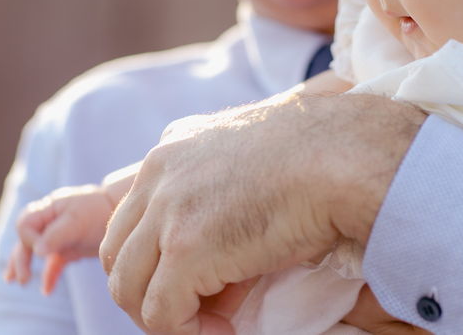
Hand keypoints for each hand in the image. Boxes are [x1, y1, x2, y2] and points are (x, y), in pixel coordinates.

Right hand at [6, 166, 137, 293]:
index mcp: (49, 209)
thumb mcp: (78, 221)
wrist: (123, 216)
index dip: (28, 239)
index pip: (25, 225)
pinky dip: (48, 277)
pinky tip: (46, 290)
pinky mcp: (68, 250)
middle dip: (20, 259)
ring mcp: (58, 237)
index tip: (40, 250)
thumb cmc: (99, 212)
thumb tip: (36, 251)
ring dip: (24, 266)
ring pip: (34, 252)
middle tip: (22, 279)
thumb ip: (56, 234)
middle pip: (24, 240)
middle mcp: (50, 222)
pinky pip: (52, 265)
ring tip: (17, 282)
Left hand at [99, 79, 424, 333]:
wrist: (343, 156)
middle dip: (150, 287)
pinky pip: (160, 315)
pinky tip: (227, 329)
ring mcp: (167, 210)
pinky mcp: (185, 249)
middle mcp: (159, 172)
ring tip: (214, 322)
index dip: (161, 255)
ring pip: (127, 287)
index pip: (136, 212)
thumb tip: (222, 242)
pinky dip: (186, 333)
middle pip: (119, 250)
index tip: (206, 276)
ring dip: (164, 316)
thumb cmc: (322, 156)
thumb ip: (221, 186)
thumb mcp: (254, 158)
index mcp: (174, 146)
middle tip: (201, 307)